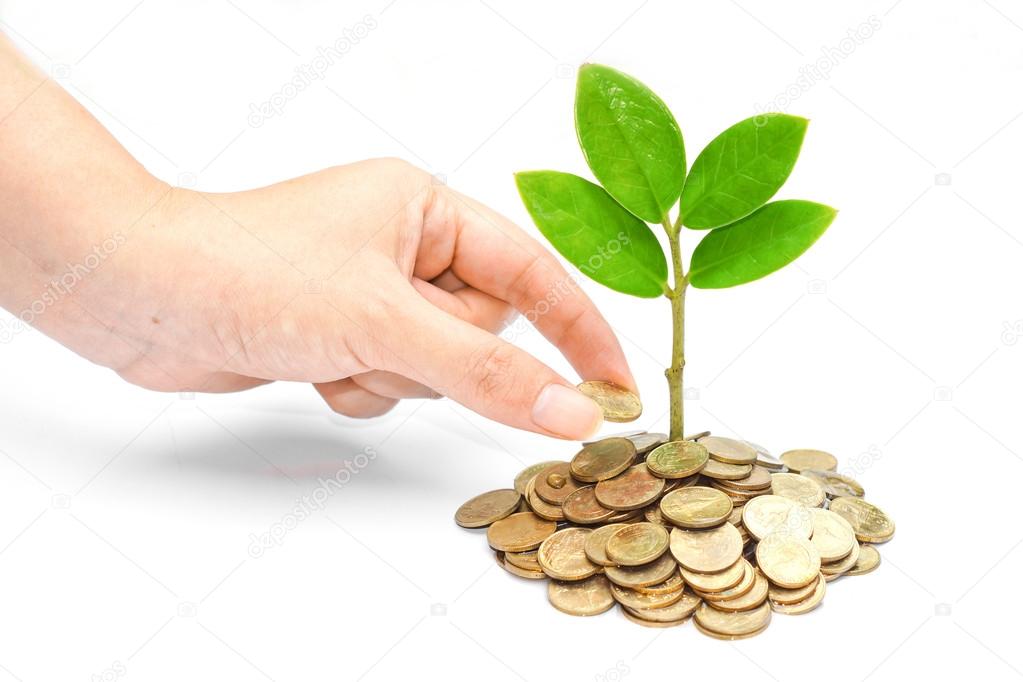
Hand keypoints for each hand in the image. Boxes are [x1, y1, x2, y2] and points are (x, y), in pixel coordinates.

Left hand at [74, 158, 634, 438]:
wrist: (137, 296)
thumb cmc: (251, 273)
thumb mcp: (385, 321)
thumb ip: (487, 373)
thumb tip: (575, 410)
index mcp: (427, 208)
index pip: (533, 275)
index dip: (581, 332)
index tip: (620, 390)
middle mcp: (406, 246)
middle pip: (484, 329)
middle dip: (442, 357)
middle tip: (388, 347)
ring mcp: (374, 293)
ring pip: (439, 365)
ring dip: (395, 377)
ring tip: (336, 354)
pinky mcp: (343, 334)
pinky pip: (394, 381)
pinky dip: (363, 388)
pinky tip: (314, 369)